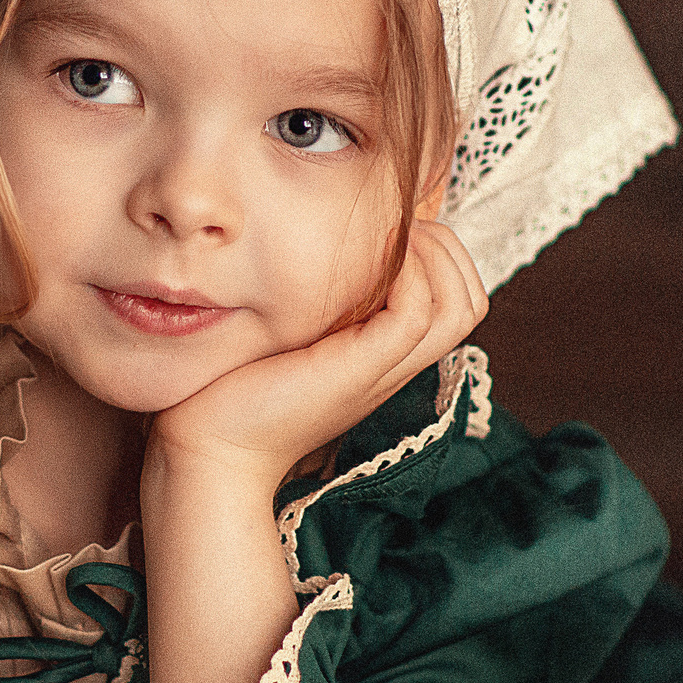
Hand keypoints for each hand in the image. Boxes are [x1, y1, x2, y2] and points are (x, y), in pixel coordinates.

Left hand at [147, 220, 486, 491]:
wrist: (211, 452)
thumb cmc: (235, 391)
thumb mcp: (287, 336)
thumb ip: (312, 306)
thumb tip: (314, 252)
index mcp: (384, 357)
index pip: (458, 302)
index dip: (440, 256)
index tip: (392, 232)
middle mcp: (393, 366)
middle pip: (470, 302)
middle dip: (447, 248)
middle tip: (397, 229)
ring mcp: (380, 371)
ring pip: (458, 307)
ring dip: (432, 255)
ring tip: (387, 240)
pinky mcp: (357, 371)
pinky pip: (414, 314)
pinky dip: (404, 274)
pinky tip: (361, 262)